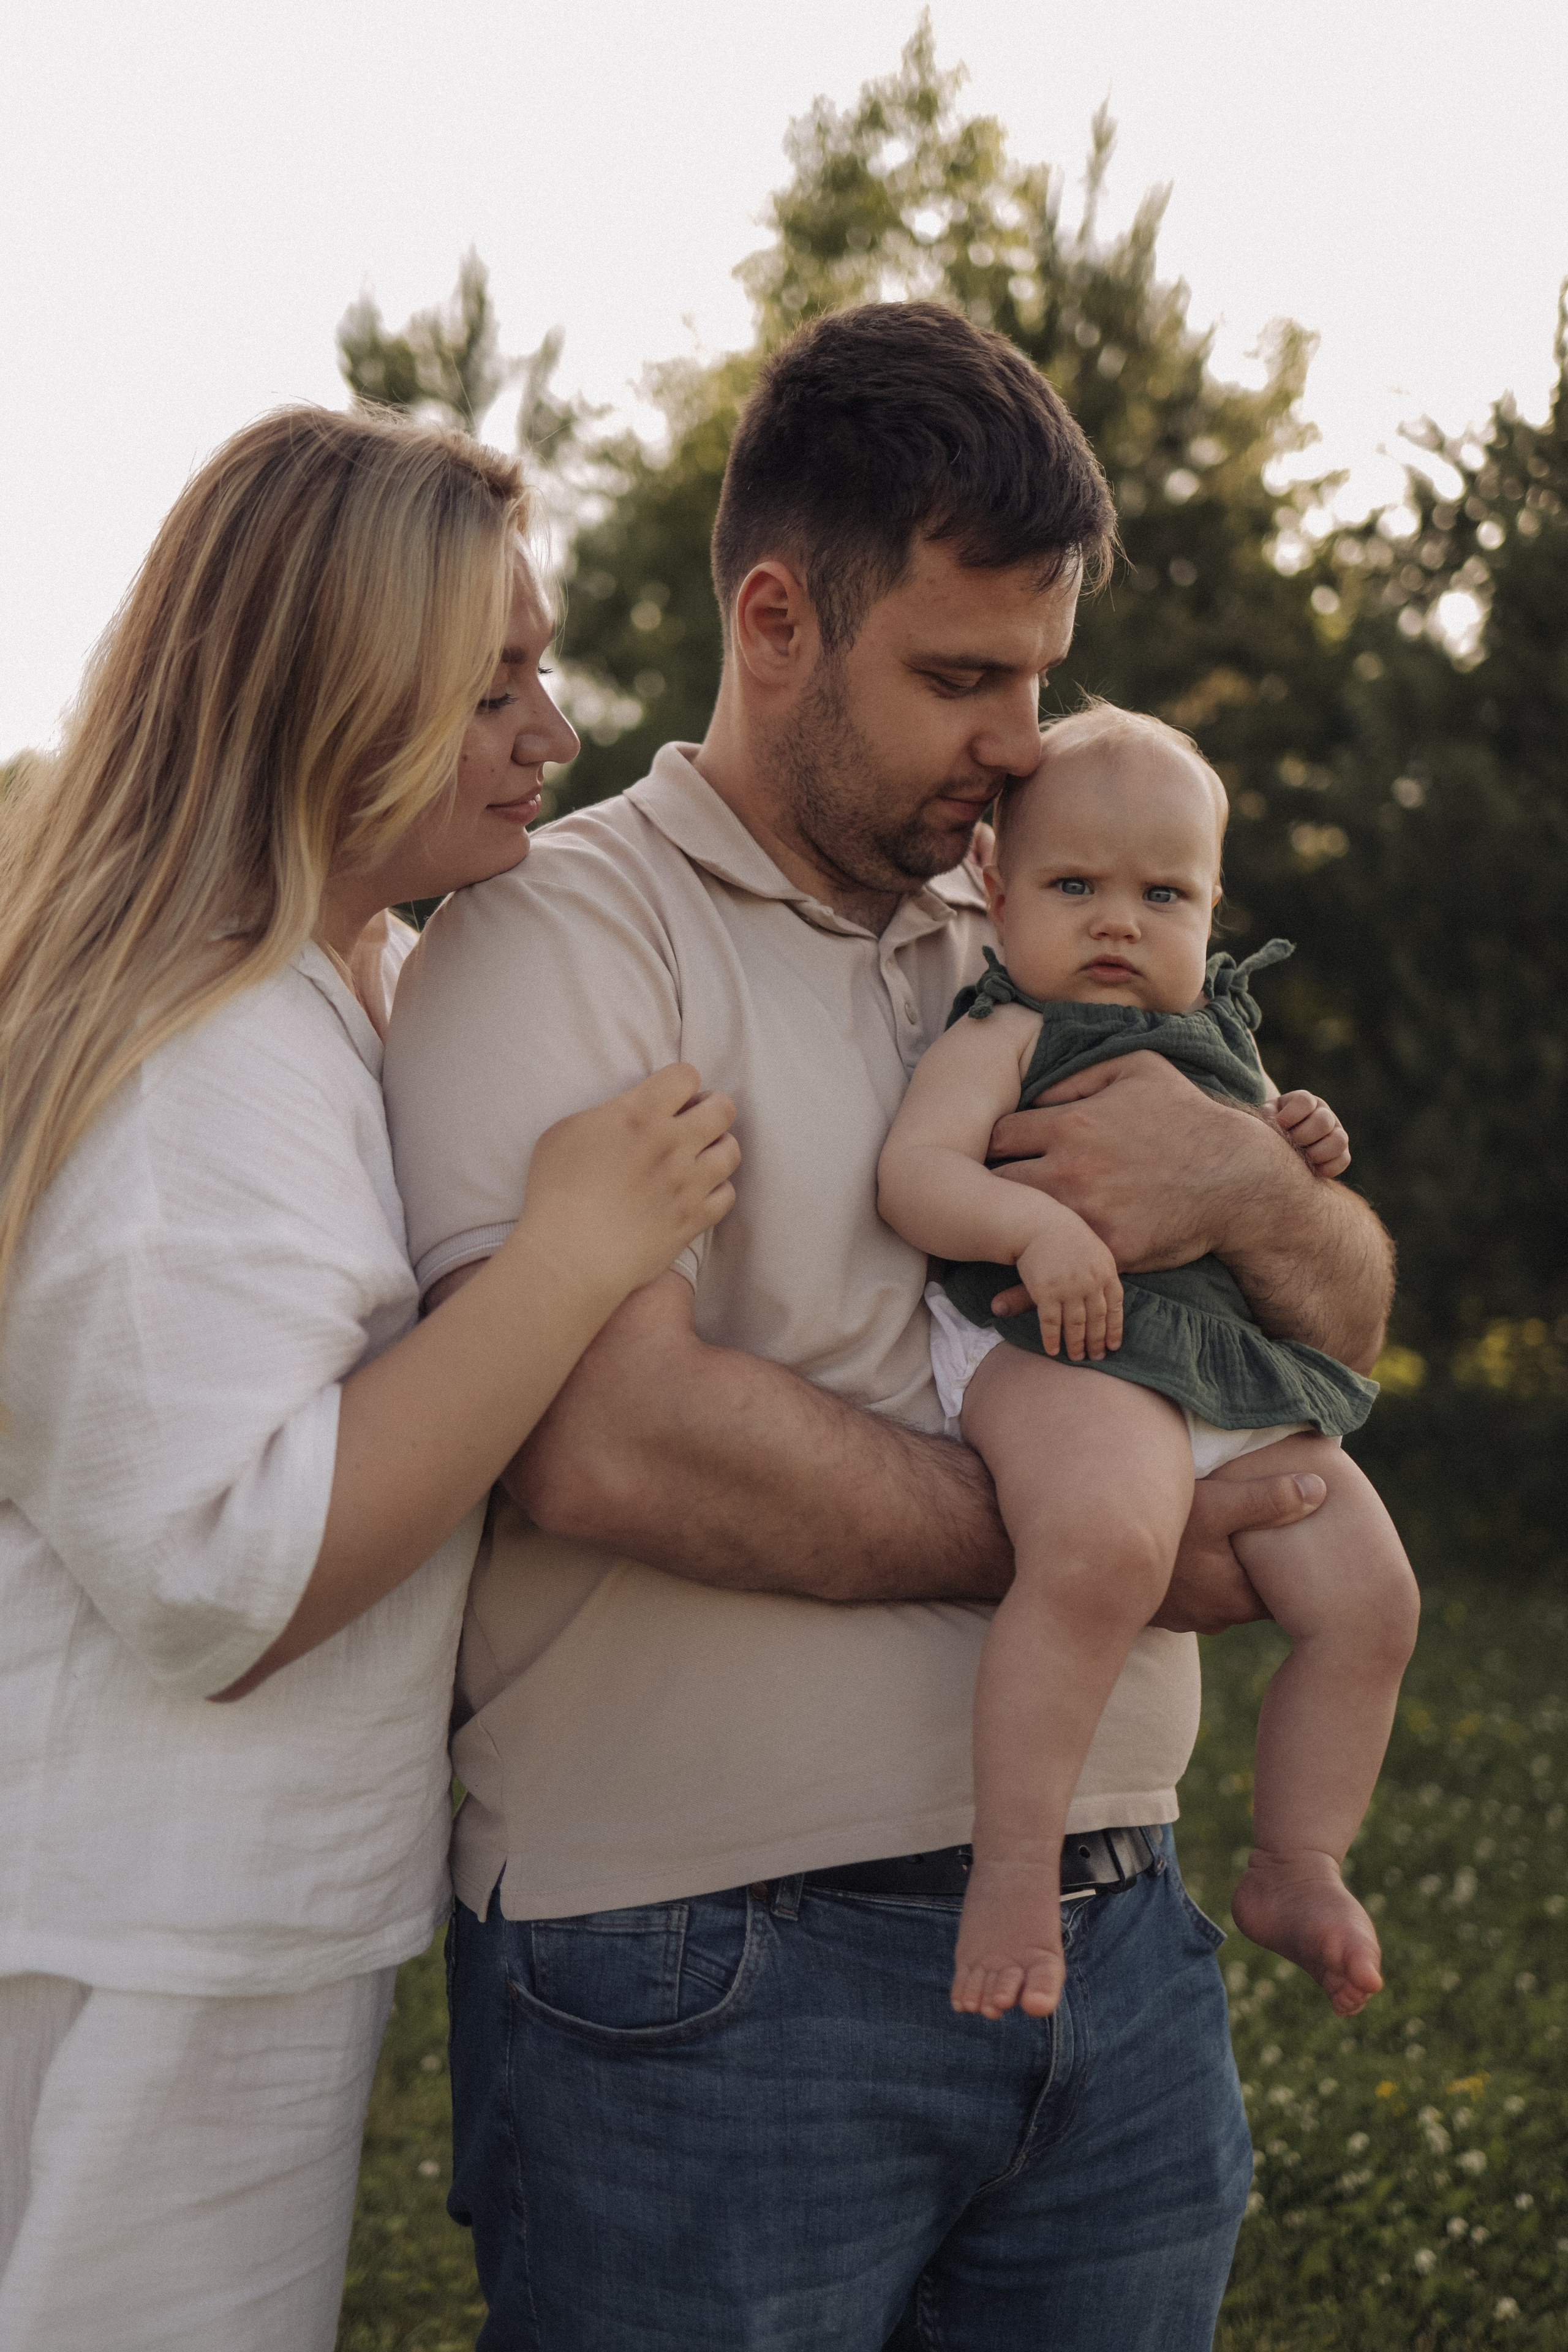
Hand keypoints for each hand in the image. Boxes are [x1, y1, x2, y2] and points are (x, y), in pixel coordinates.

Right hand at [524, 1064, 739, 1298]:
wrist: (569, 1255)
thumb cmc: (555, 1192)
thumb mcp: (565, 1132)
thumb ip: (606, 1114)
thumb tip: (627, 1114)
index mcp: (639, 1114)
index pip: (686, 1075)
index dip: (680, 1084)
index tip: (669, 1098)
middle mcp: (672, 1143)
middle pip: (723, 1108)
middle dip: (711, 1109)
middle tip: (692, 1123)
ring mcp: (689, 1183)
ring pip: (731, 1150)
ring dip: (716, 1149)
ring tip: (697, 1158)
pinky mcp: (695, 1218)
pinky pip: (727, 1194)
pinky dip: (715, 1191)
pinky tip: (695, 1193)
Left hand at [987, 1052, 1278, 1275]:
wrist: (1238, 1177)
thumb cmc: (1188, 1117)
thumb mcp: (1139, 1067)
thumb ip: (1081, 1072)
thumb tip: (1036, 1090)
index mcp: (1070, 1124)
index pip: (999, 1135)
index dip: (989, 1146)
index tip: (991, 1158)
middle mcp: (1069, 1170)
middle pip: (997, 1183)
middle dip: (987, 1190)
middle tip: (982, 1200)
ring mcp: (1087, 1213)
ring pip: (1020, 1227)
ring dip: (1003, 1232)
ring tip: (990, 1238)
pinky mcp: (1109, 1251)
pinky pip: (1057, 1271)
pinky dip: (1025, 1290)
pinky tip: (1001, 1304)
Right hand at [1012, 1223, 1122, 1361]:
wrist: (1038, 1224)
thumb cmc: (1066, 1235)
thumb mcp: (1093, 1250)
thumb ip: (1100, 1274)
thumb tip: (1105, 1298)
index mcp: (1106, 1271)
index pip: (1115, 1307)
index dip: (1114, 1329)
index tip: (1114, 1346)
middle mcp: (1091, 1282)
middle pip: (1096, 1320)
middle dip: (1096, 1342)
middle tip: (1096, 1358)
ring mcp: (1069, 1288)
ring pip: (1076, 1325)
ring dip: (1076, 1344)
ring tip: (1076, 1357)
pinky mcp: (1046, 1292)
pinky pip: (1051, 1323)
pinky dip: (1052, 1339)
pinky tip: (1053, 1351)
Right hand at [1150, 1468, 1326, 1632]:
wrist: (1088, 1559)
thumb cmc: (1157, 1531)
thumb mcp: (1215, 1505)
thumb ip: (1268, 1499)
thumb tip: (1320, 1490)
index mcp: (1237, 1599)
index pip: (1284, 1593)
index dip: (1295, 1569)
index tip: (1307, 1544)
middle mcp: (1214, 1617)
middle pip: (1253, 1592)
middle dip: (1260, 1567)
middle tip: (1271, 1534)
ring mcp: (1185, 1617)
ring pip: (1222, 1592)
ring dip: (1226, 1569)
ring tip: (1232, 1537)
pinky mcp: (1161, 1609)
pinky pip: (1193, 1590)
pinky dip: (1199, 1571)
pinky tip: (1193, 1546)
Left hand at [1272, 1089, 1350, 1177]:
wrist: (1280, 1144)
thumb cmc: (1271, 1127)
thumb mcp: (1267, 1117)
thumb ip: (1268, 1116)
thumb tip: (1274, 1121)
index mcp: (1304, 1101)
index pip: (1305, 1101)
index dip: (1289, 1116)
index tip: (1277, 1127)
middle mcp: (1324, 1113)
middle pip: (1323, 1120)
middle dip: (1302, 1137)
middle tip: (1289, 1147)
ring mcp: (1335, 1132)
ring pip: (1340, 1140)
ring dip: (1317, 1153)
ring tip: (1301, 1161)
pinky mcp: (1341, 1153)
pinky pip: (1343, 1160)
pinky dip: (1327, 1168)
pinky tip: (1311, 1170)